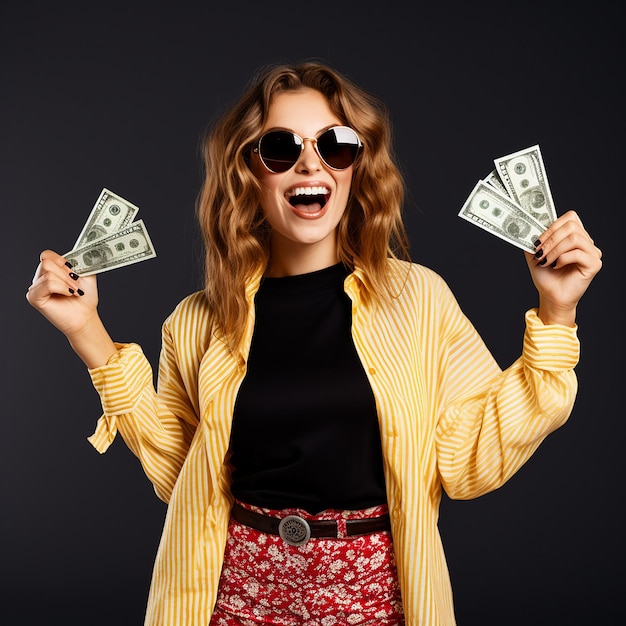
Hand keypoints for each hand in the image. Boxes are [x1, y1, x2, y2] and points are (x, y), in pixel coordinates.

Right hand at [27, 250, 116, 366]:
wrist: (86, 315)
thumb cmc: (85, 298)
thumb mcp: (86, 274)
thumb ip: (82, 260)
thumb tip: (87, 248)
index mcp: (51, 270)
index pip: (47, 255)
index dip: (61, 260)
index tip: (74, 270)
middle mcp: (41, 277)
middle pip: (46, 262)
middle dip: (66, 273)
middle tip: (76, 285)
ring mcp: (36, 287)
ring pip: (47, 272)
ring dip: (65, 282)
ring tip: (74, 291)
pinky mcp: (34, 297)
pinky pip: (46, 284)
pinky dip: (61, 288)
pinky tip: (67, 294)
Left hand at [524, 210, 601, 325]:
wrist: (550, 295)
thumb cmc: (546, 275)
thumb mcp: (534, 253)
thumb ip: (534, 238)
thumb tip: (528, 227)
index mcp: (574, 236)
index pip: (570, 218)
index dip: (552, 226)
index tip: (538, 241)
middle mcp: (586, 242)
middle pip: (571, 226)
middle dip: (551, 239)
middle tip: (540, 252)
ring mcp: (592, 253)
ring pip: (574, 238)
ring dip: (555, 249)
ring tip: (546, 261)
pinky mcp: (594, 264)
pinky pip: (578, 253)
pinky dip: (562, 258)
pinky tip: (555, 266)